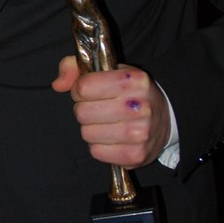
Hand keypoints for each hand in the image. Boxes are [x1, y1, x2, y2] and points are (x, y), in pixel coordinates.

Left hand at [52, 56, 169, 168]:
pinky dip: (100, 146)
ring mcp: (139, 133)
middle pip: (82, 113)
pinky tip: (112, 138)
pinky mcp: (136, 155)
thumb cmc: (129, 93)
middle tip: (99, 108)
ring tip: (107, 122)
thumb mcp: (107, 70)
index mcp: (132, 79)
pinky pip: (96, 152)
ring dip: (92, 129)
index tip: (90, 91)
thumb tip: (58, 84)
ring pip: (87, 133)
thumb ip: (75, 67)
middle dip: (85, 110)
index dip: (80, 90)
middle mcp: (139, 106)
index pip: (84, 87)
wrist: (165, 119)